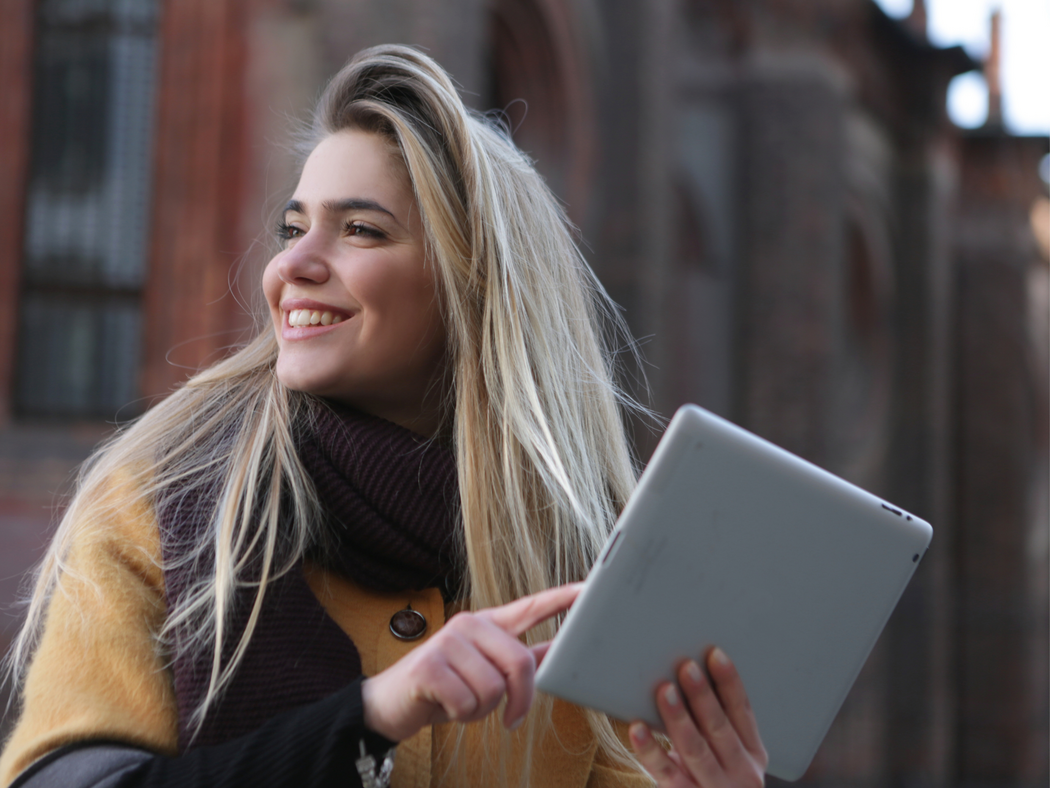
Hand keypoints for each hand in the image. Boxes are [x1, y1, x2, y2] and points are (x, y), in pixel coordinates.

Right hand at [361, 582, 581, 741]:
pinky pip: (468, 702)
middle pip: (520, 661)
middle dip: (520, 699)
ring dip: (482, 710)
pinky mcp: (429, 665)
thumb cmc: (444, 687)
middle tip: (511, 719)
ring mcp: (447, 642)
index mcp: (487, 624)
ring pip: (494, 688)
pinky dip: (462, 716)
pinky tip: (446, 707)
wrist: (390, 705)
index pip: (530, 607)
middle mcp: (469, 625)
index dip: (561, 599)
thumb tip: (556, 650)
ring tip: (463, 704)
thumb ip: (518, 659)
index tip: (588, 589)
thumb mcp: (484, 671)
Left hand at [629, 648, 767, 787]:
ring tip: (664, 691)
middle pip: (720, 728)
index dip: (729, 682)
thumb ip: (711, 724)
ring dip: (679, 718)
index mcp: (753, 753)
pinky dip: (651, 750)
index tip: (715, 654)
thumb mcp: (725, 754)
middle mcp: (742, 772)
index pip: (743, 711)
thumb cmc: (711, 776)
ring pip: (696, 749)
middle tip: (687, 667)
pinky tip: (637, 729)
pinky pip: (667, 773)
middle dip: (702, 696)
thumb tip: (681, 675)